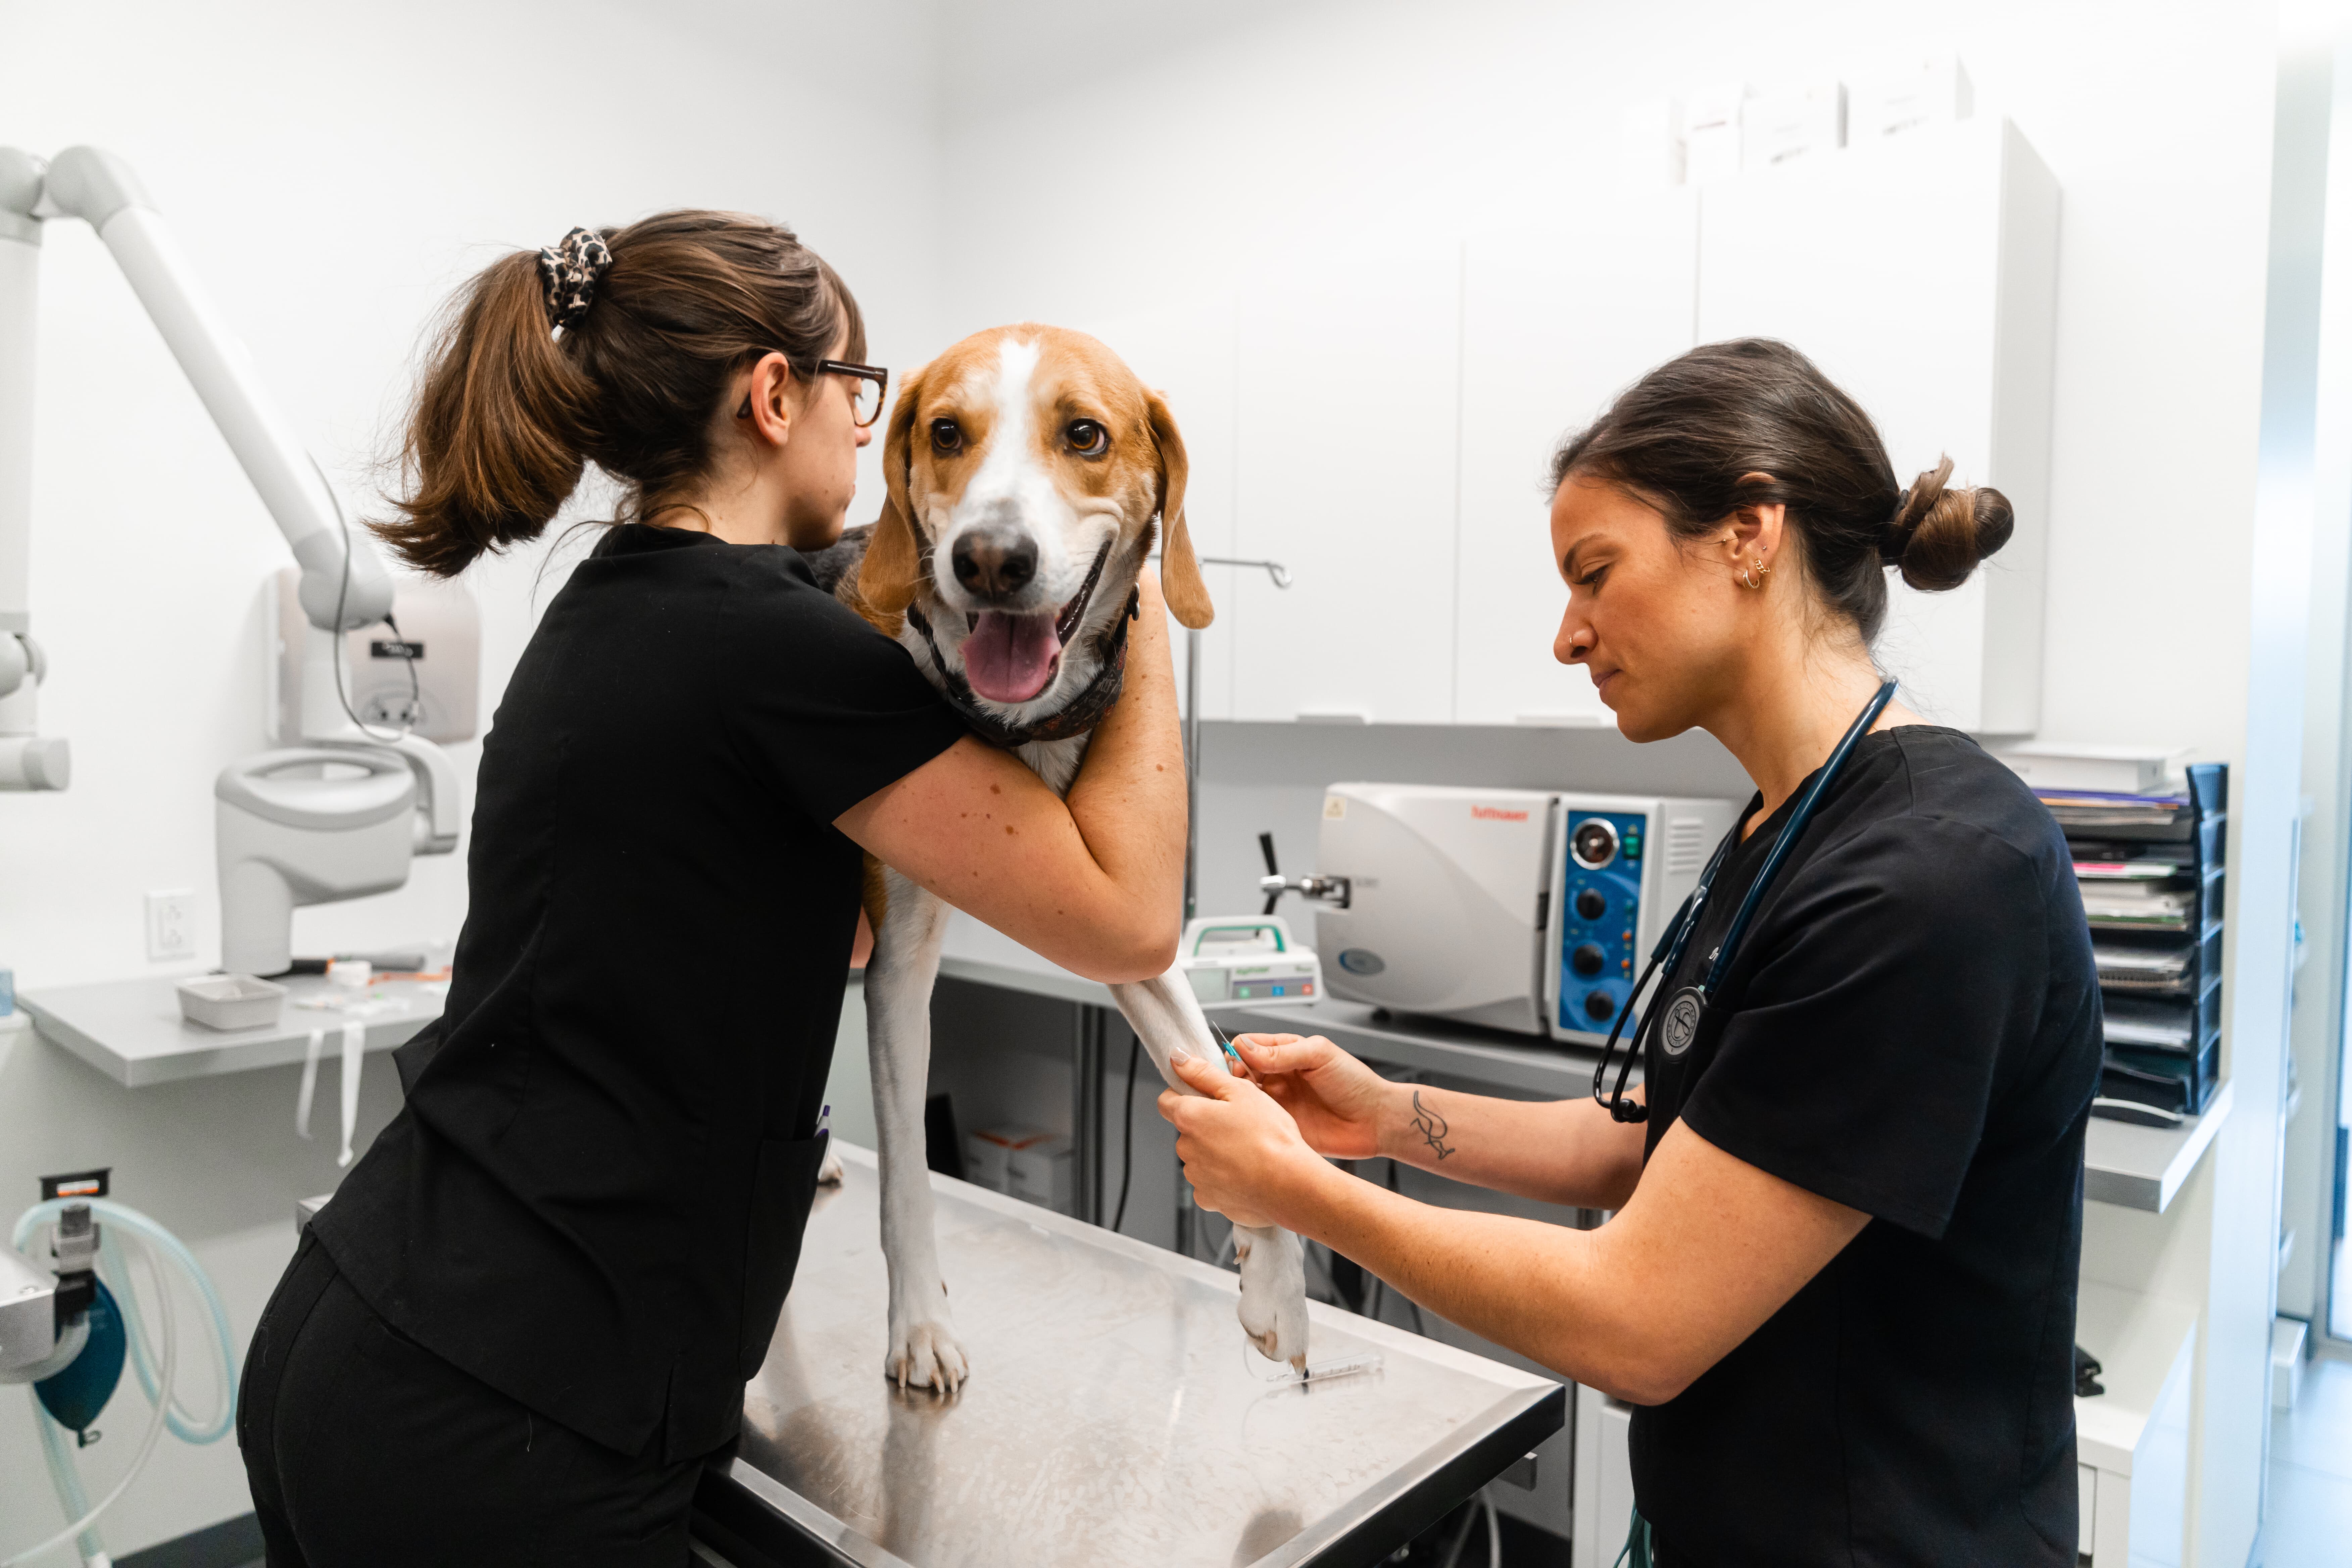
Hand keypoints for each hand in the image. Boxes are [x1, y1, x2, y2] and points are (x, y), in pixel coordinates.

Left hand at [1157, 1048, 1325, 1229]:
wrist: (1289, 1184)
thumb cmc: (1270, 1137)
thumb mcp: (1240, 1091)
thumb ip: (1204, 1074)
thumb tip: (1178, 1060)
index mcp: (1190, 1117)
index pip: (1167, 1101)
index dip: (1185, 1094)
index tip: (1206, 1096)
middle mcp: (1186, 1148)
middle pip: (1187, 1130)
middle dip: (1207, 1125)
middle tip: (1239, 1123)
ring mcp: (1196, 1176)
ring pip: (1200, 1157)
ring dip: (1216, 1152)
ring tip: (1247, 1150)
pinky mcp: (1208, 1199)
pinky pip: (1209, 1183)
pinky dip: (1223, 1178)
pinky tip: (1245, 1172)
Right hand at [1228, 1033, 1393, 1159]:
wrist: (1375, 1121)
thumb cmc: (1355, 1083)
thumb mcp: (1319, 1055)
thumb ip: (1282, 1051)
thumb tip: (1245, 1048)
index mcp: (1285, 1053)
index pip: (1246, 1046)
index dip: (1238, 1054)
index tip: (1240, 1066)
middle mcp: (1277, 1077)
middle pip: (1238, 1072)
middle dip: (1232, 1077)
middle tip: (1240, 1087)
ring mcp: (1277, 1103)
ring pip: (1242, 1098)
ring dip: (1238, 1100)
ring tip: (1247, 1105)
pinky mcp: (1280, 1127)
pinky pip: (1255, 1124)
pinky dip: (1248, 1123)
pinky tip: (1253, 1122)